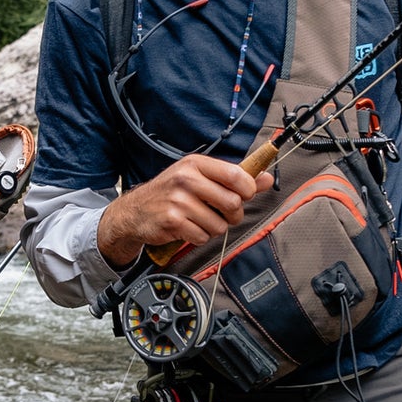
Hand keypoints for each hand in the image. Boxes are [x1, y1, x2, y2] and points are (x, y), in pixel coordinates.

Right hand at [97, 154, 272, 266]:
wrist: (134, 212)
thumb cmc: (171, 193)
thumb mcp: (200, 178)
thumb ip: (235, 179)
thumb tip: (267, 179)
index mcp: (196, 164)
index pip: (237, 175)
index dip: (248, 190)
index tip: (243, 196)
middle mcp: (186, 178)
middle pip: (233, 203)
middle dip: (232, 215)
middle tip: (222, 214)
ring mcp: (178, 200)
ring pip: (219, 224)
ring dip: (214, 228)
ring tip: (200, 221)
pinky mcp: (172, 221)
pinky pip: (202, 236)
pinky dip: (199, 237)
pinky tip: (188, 229)